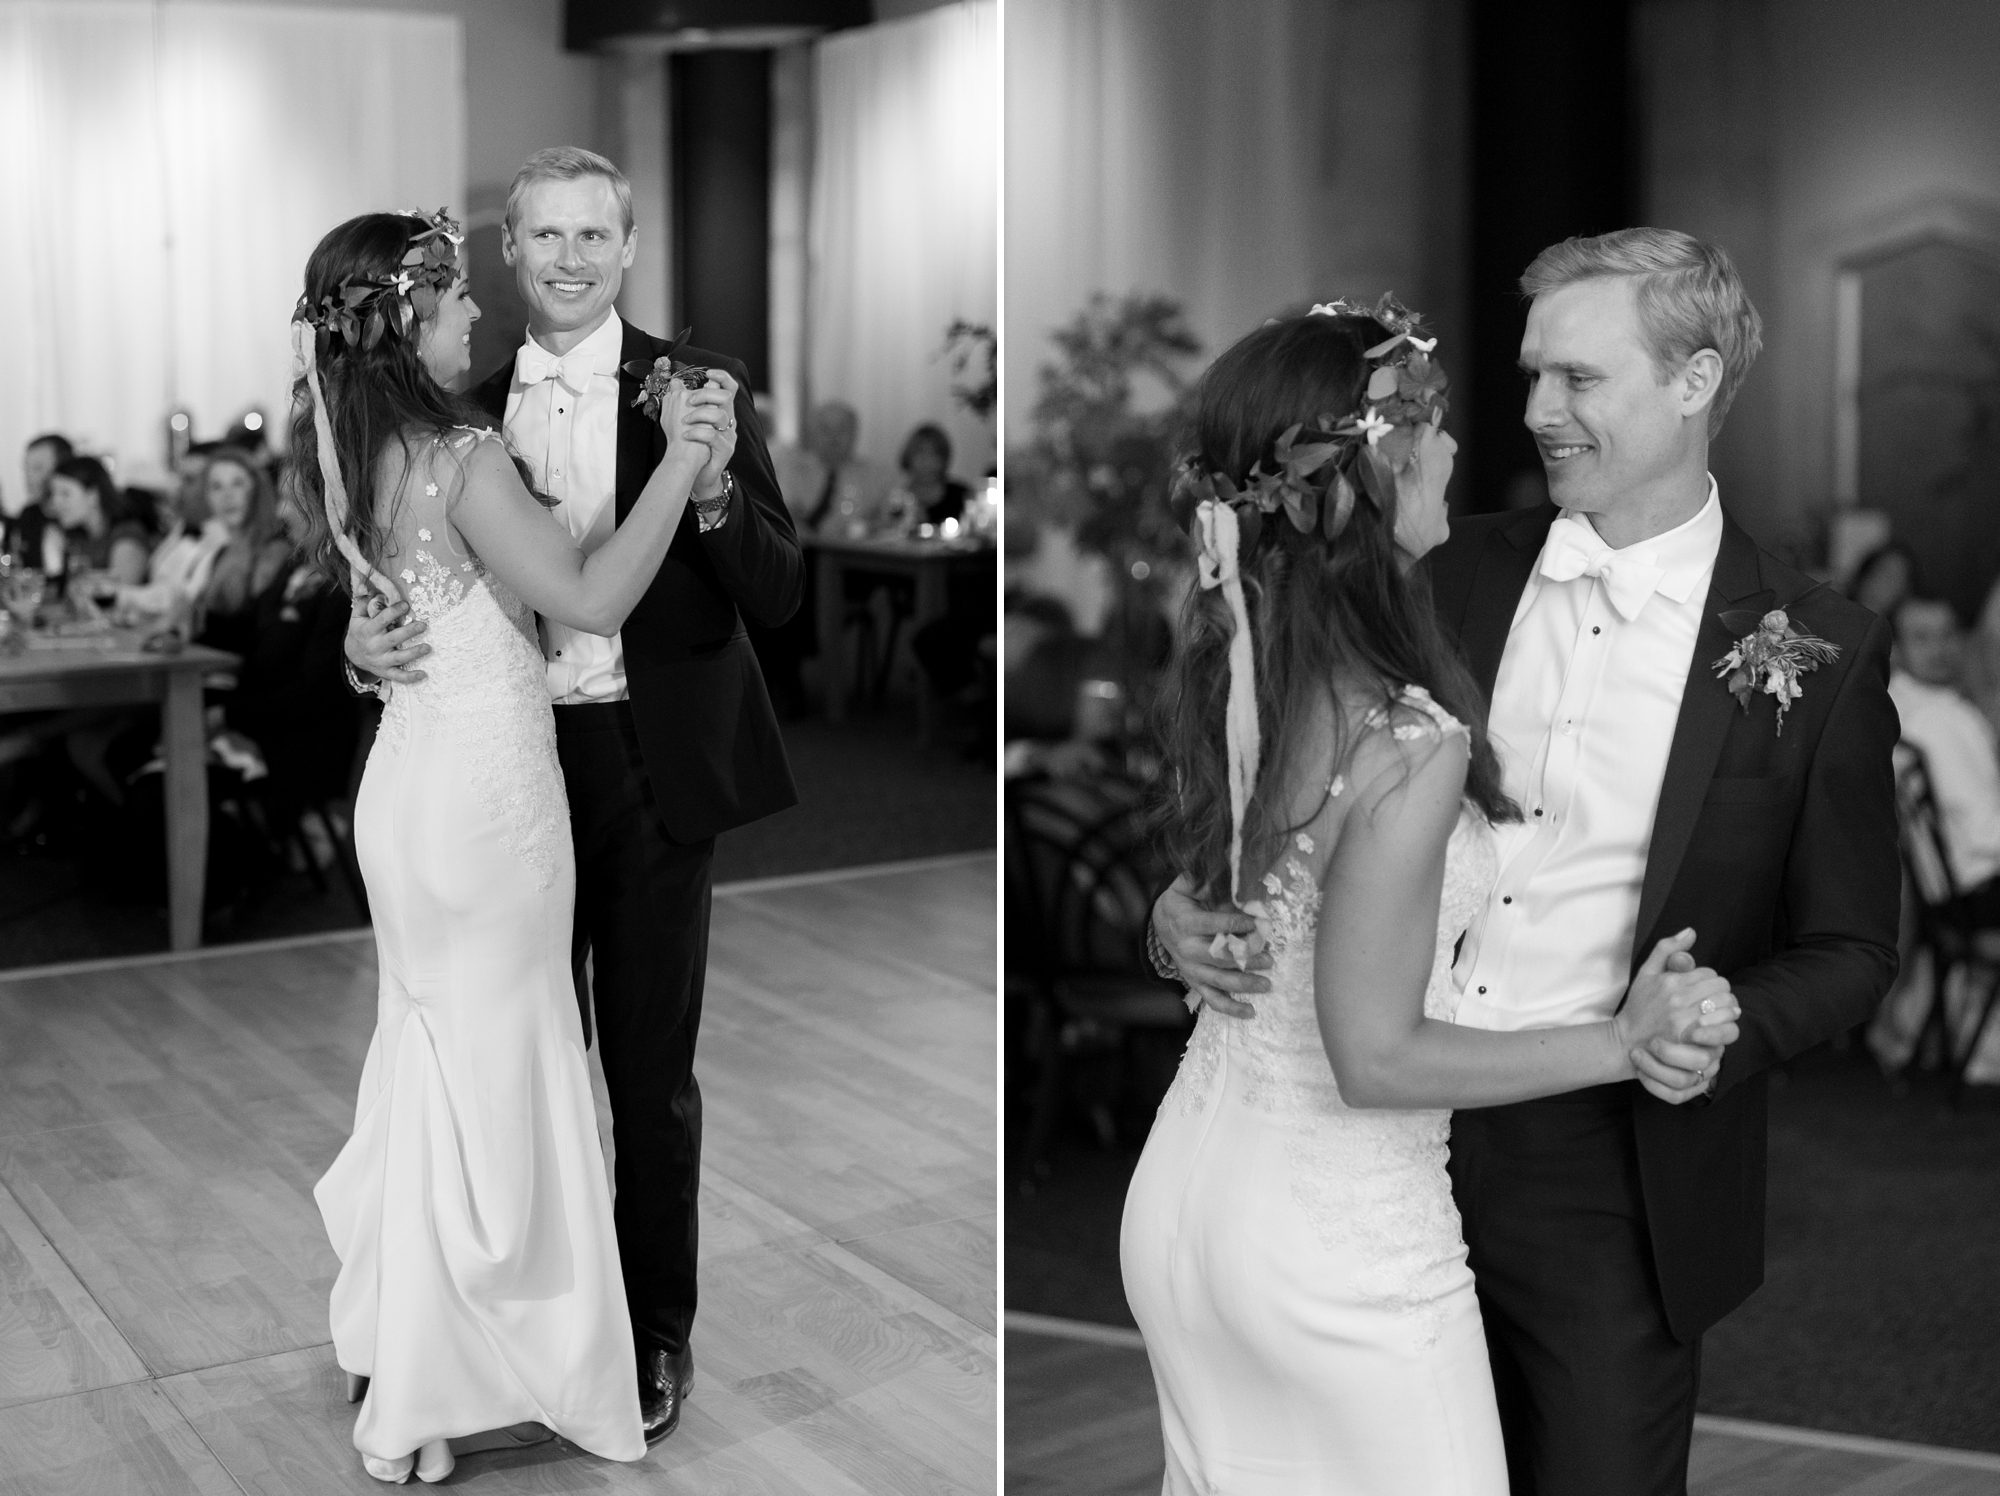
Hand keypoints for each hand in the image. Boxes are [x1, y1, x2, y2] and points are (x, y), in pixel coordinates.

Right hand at [345, 591, 428, 683]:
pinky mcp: (385, 672)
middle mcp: (375, 646)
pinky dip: (410, 677)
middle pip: (393, 639)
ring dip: (414, 653)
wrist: (352, 654)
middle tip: (423, 625)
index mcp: (368, 630)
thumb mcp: (357, 616)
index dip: (394, 612)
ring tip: (428, 647)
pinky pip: (398, 676)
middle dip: (408, 632)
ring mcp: (381, 660)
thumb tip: (371, 588)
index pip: (381, 620)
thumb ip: (364, 602)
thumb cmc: (360, 630)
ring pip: (399, 658)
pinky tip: (424, 675)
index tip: (406, 605)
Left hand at [656, 373, 731, 482]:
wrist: (693, 474)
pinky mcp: (725, 450)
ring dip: (697, 415)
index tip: (707, 373)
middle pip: (726, 397)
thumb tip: (677, 381)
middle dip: (705, 395)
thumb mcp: (686, 420)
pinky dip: (697, 433)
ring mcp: (729, 436)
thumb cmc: (690, 446)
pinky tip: (686, 436)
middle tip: (688, 402)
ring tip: (683, 423)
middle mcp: (728, 421)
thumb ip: (683, 401)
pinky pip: (713, 436)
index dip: (722, 377)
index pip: (729, 388)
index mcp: (720, 411)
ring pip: (720, 415)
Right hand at [1153, 874, 1269, 1017]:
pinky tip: (1250, 1012)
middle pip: (1218, 957)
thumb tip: (1229, 858)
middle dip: (1245, 959)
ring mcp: (1191, 969)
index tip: (1258, 924)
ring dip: (1244, 984)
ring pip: (1218, 981)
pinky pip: (1212, 999)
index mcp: (1185, 923)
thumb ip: (1205, 876)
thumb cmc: (1181, 902)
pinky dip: (1230, 1008)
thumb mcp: (1186, 885)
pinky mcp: (1195, 982)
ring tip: (1267, 984)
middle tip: (1270, 959)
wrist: (1160, 925)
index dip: (1236, 924)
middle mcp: (1186, 949)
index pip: (1214, 925)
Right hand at [1613, 929, 1739, 1102]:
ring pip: (1726, 1005)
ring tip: (1717, 1013)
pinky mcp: (1690, 1038)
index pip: (1709, 973)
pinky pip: (1723, 1026)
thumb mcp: (1645, 973)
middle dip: (1720, 993)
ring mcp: (1685, 1019)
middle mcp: (1678, 998)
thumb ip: (1666, 948)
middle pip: (1721, 987)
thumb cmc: (1637, 1007)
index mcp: (1670, 980)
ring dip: (1727, 1008)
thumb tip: (1691, 931)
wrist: (1626, 1041)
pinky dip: (1725, 1025)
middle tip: (1713, 1001)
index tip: (1701, 989)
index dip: (1708, 980)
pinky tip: (1718, 1026)